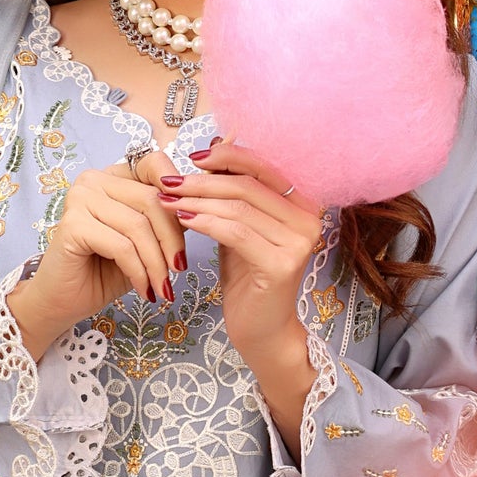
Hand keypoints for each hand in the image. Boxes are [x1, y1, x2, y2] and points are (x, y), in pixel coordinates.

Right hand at [6, 155, 183, 357]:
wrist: (66, 301)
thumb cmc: (107, 270)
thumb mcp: (148, 239)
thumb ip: (169, 216)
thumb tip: (206, 200)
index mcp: (115, 175)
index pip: (156, 164)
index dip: (181, 191)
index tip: (198, 223)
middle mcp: (94, 179)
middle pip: (153, 199)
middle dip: (173, 239)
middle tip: (179, 269)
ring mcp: (80, 198)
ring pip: (139, 226)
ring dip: (156, 262)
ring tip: (163, 286)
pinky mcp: (72, 223)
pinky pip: (121, 246)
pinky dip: (139, 271)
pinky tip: (144, 289)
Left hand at [160, 140, 322, 448]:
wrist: (262, 329)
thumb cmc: (249, 277)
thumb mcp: (241, 226)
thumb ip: (233, 193)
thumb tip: (213, 146)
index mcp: (306, 203)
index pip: (266, 165)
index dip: (229, 155)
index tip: (193, 156)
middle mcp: (310, 219)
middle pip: (249, 184)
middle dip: (203, 180)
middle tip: (169, 181)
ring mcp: (300, 242)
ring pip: (239, 207)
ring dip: (197, 200)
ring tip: (167, 200)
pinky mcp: (283, 264)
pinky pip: (236, 232)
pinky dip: (206, 222)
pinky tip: (183, 220)